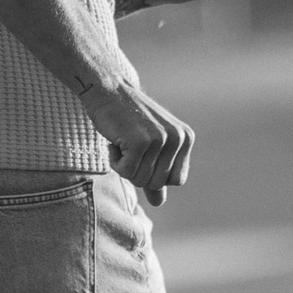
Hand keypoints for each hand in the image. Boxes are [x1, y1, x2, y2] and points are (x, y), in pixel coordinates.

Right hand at [83, 75, 194, 202]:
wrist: (107, 89)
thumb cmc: (126, 117)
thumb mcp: (149, 143)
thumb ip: (156, 172)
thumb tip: (159, 202)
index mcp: (186, 138)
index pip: (176, 180)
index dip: (154, 173)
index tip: (143, 152)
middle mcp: (177, 138)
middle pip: (157, 183)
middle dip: (137, 170)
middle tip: (129, 145)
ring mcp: (160, 140)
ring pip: (141, 180)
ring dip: (124, 165)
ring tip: (123, 141)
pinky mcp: (140, 142)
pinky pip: (126, 173)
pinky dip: (115, 161)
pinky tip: (115, 140)